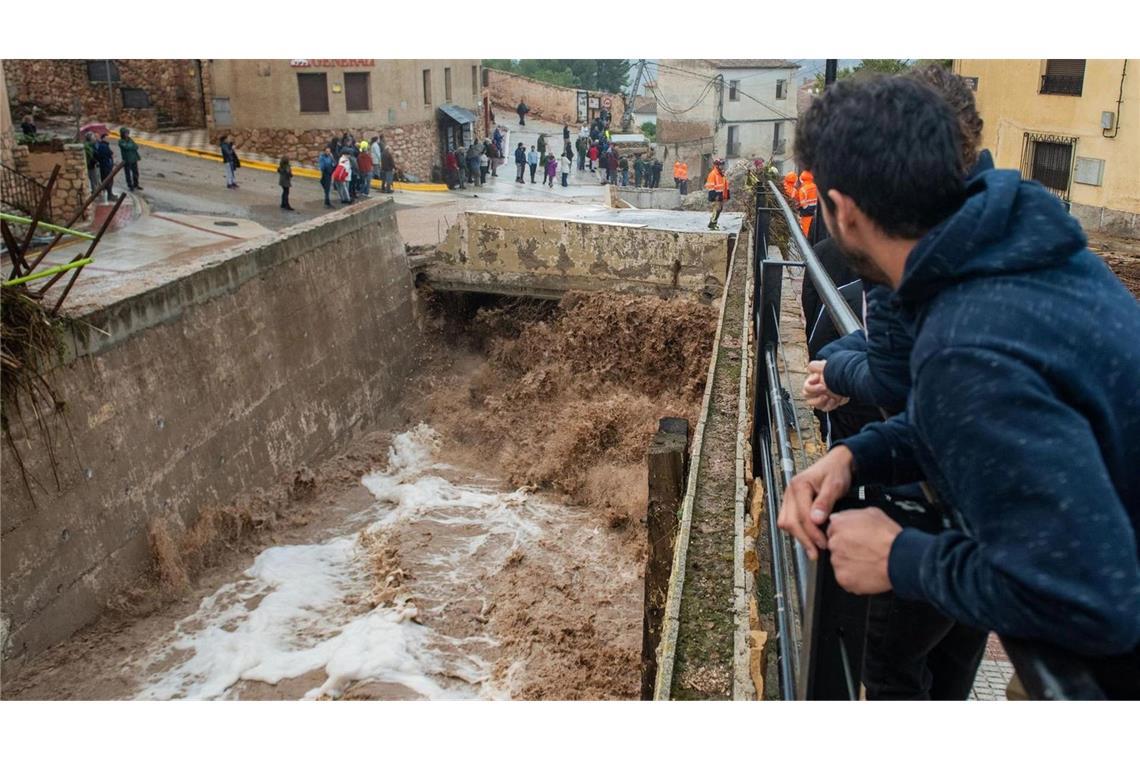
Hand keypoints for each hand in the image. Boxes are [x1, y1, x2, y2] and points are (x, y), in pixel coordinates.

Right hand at [777, 445, 854, 559]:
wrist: (837, 463)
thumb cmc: (836, 471)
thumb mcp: (834, 485)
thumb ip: (825, 502)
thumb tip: (816, 520)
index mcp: (798, 486)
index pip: (801, 515)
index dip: (812, 532)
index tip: (824, 543)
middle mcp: (789, 492)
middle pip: (789, 522)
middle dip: (803, 539)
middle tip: (817, 553)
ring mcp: (789, 498)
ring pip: (786, 523)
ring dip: (799, 537)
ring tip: (814, 550)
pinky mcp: (792, 504)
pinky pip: (789, 521)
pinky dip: (798, 532)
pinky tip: (810, 540)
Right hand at [803, 360, 848, 410]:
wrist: (849, 380)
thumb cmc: (837, 373)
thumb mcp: (825, 366)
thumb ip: (815, 366)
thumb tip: (809, 368)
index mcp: (813, 383)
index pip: (806, 389)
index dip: (812, 388)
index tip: (821, 384)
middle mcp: (816, 392)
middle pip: (809, 398)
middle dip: (816, 394)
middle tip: (824, 389)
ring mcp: (822, 399)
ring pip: (815, 405)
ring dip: (820, 401)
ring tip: (828, 396)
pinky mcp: (829, 404)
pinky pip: (825, 408)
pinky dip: (830, 405)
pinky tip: (834, 400)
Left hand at [827, 508, 901, 594]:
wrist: (901, 559)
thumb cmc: (890, 537)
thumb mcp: (872, 513)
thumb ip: (852, 515)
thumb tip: (845, 517)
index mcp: (839, 524)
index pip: (833, 529)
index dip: (845, 534)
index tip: (853, 539)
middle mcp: (834, 542)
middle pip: (834, 546)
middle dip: (846, 549)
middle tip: (862, 551)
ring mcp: (838, 561)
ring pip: (839, 562)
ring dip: (849, 563)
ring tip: (867, 561)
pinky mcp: (843, 578)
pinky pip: (844, 577)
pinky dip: (853, 577)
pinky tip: (866, 571)